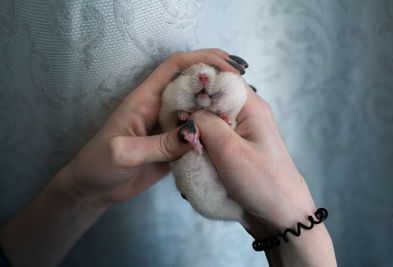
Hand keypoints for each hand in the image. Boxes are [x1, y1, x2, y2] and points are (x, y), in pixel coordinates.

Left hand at [60, 49, 241, 203]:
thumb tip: (194, 132)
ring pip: (198, 106)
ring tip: (242, 107)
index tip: (227, 67)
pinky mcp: (174, 144)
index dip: (202, 59)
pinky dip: (213, 130)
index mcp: (146, 99)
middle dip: (216, 77)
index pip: (175, 66)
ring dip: (218, 104)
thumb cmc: (98, 165)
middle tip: (243, 84)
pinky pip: (198, 132)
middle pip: (192, 82)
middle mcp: (160, 107)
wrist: (95, 188)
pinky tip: (229, 134)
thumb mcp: (122, 153)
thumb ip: (157, 145)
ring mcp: (169, 126)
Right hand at [190, 86, 336, 265]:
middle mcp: (248, 114)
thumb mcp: (229, 150)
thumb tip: (186, 112)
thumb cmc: (262, 183)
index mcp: (252, 106)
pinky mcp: (236, 148)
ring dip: (197, 129)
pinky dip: (202, 142)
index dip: (197, 84)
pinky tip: (195, 153)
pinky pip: (214, 137)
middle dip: (193, 109)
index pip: (220, 78)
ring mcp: (242, 132)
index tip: (176, 98)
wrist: (280, 216)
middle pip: (213, 99)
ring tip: (186, 142)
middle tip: (177, 124)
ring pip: (211, 119)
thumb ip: (205, 123)